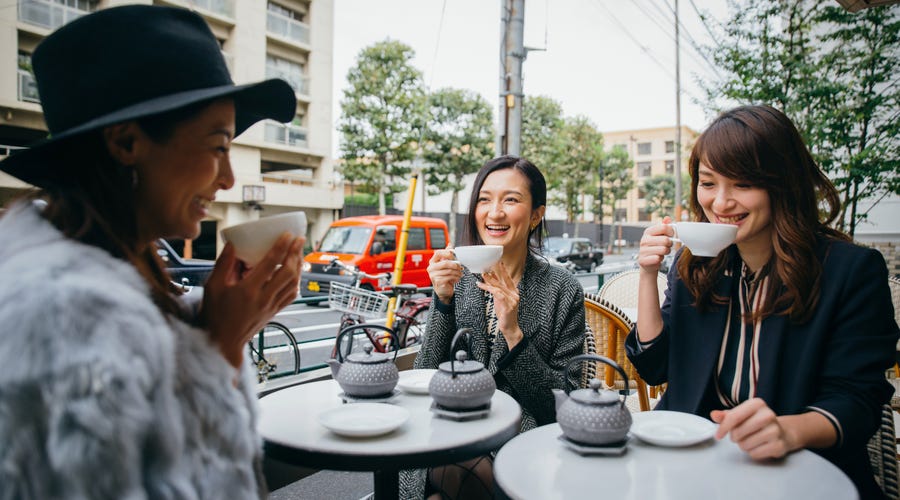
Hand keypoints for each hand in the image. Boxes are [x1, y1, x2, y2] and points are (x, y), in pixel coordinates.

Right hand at [201, 233, 303, 367]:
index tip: (287, 235)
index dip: (281, 247)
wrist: (222, 343)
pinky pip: (291, 295)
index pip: (271, 264)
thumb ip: (223, 264)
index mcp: (248, 290)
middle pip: (288, 272)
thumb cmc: (215, 315)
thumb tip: (233, 244)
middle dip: (295, 253)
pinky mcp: (274, 312)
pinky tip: (295, 274)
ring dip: (299, 266)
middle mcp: (264, 298)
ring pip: (293, 283)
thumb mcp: (213, 287)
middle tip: (299, 239)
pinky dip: (296, 282)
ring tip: (299, 253)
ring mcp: (271, 306)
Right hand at [428, 247, 462, 303]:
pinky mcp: (438, 281)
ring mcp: (433, 275)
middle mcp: (431, 268)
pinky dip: (455, 277)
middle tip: (461, 267)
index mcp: (432, 262)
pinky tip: (457, 278)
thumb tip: (449, 244)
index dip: (447, 253)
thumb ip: (446, 255)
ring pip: (449, 270)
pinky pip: (449, 277)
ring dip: (457, 272)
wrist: (443, 290)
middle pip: (445, 262)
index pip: (438, 253)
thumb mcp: (445, 265)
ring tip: (460, 273)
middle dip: (455, 265)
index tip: (455, 256)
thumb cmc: (444, 276)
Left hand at [477, 262, 522, 347]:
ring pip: (499, 287)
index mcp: (514, 292)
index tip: (499, 263)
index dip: (504, 271)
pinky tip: (481, 285)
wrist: (509, 328)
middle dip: (494, 274)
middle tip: (486, 267)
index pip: (508, 279)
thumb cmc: (505, 314)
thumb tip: (490, 281)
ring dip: (489, 281)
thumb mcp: (500, 300)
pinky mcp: (509, 305)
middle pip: (503, 281)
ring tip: (482, 276)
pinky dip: (488, 288)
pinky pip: (497, 294)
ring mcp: (513, 300)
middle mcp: (515, 295)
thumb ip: (497, 291)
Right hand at [638, 215, 675, 272]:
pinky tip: (657, 258)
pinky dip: (660, 259)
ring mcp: (642, 250)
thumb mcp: (659, 235)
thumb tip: (667, 218)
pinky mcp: (643, 260)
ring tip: (662, 252)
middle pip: (666, 240)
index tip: (671, 236)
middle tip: (667, 246)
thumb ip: (664, 227)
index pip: (664, 227)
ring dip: (666, 252)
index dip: (671, 232)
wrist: (648, 262)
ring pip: (664, 250)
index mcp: (648, 231)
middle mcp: (644, 240)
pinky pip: (658, 259)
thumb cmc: (656, 247)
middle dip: (670, 244)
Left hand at [711, 398, 796, 459]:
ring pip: (745, 445)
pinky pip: (754, 454)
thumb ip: (725, 415)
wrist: (783, 432)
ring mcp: (775, 430)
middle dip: (735, 437)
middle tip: (741, 435)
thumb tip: (714, 415)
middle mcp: (768, 414)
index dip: (723, 428)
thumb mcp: (741, 414)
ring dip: (743, 445)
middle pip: (738, 432)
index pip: (733, 417)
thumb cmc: (756, 422)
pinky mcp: (779, 445)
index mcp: (757, 404)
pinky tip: (759, 446)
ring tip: (751, 439)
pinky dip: (753, 452)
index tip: (718, 435)